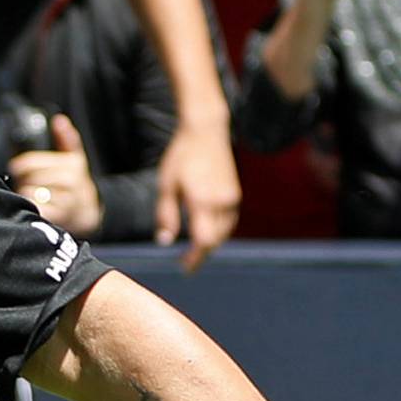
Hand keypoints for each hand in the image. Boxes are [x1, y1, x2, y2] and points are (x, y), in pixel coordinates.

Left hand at [9, 115, 103, 237]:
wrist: (88, 211)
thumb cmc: (76, 183)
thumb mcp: (75, 158)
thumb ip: (66, 138)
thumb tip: (59, 120)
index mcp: (70, 164)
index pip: (33, 162)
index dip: (19, 164)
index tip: (15, 166)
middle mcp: (68, 181)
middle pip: (29, 178)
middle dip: (22, 180)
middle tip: (21, 181)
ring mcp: (64, 200)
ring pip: (30, 193)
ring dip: (24, 194)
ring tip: (28, 193)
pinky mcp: (58, 216)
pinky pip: (36, 209)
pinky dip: (31, 207)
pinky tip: (33, 205)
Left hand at [153, 115, 238, 272]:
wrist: (206, 132)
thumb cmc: (181, 157)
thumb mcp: (166, 186)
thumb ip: (166, 215)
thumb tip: (164, 241)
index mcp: (203, 201)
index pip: (203, 241)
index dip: (195, 258)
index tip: (184, 268)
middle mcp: (222, 202)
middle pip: (214, 240)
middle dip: (201, 254)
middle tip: (185, 262)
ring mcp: (231, 198)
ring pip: (224, 233)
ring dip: (210, 244)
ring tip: (194, 250)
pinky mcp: (235, 194)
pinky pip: (229, 222)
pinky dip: (218, 231)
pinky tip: (206, 232)